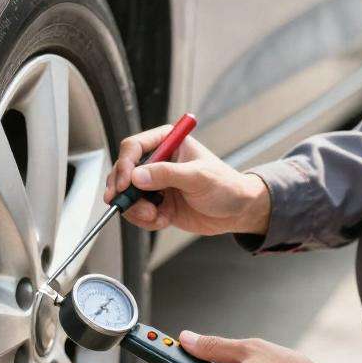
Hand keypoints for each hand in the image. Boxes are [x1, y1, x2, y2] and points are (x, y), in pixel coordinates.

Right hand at [103, 125, 269, 236]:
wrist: (237, 211)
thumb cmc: (225, 186)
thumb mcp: (197, 177)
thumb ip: (167, 174)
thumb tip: (137, 176)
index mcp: (167, 142)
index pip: (133, 147)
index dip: (125, 166)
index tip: (126, 184)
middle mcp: (157, 161)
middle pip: (124, 171)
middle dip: (125, 191)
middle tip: (129, 204)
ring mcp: (155, 183)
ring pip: (127, 195)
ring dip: (136, 209)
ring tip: (154, 216)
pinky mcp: (157, 203)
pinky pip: (137, 212)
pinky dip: (146, 220)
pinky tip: (163, 220)